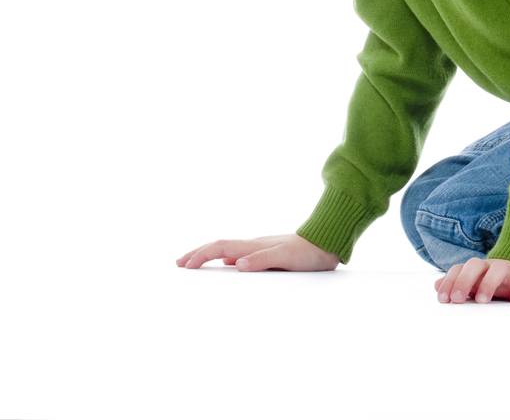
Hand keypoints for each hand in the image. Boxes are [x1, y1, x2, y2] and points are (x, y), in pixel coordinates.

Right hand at [176, 232, 339, 271]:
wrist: (330, 241)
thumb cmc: (309, 252)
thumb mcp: (286, 258)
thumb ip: (262, 260)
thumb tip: (235, 264)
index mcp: (255, 246)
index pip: (221, 247)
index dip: (201, 255)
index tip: (184, 265)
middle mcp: (255, 245)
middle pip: (220, 247)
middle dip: (198, 253)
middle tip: (179, 263)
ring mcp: (262, 248)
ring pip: (229, 251)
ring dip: (210, 256)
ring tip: (196, 264)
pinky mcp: (270, 254)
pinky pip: (241, 256)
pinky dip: (226, 260)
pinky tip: (229, 268)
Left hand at [434, 256, 509, 303]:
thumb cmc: (498, 284)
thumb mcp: (476, 284)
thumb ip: (457, 283)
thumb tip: (436, 285)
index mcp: (479, 270)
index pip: (460, 269)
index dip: (450, 282)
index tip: (444, 300)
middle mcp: (493, 268)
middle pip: (475, 265)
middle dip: (464, 280)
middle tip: (458, 299)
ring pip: (500, 268)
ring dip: (489, 283)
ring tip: (482, 300)